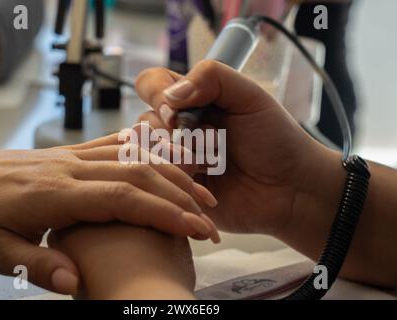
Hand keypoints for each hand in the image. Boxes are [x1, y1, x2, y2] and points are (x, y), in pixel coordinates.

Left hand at [0, 134, 217, 294]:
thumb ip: (36, 265)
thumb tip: (76, 282)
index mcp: (57, 194)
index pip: (125, 199)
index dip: (165, 213)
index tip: (197, 229)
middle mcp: (72, 169)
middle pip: (140, 174)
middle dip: (181, 195)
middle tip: (211, 217)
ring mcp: (73, 156)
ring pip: (134, 156)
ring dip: (171, 172)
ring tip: (200, 190)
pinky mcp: (71, 153)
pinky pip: (116, 144)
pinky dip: (147, 150)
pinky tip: (166, 158)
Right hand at [134, 60, 339, 236]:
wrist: (290, 188)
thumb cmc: (275, 139)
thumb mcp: (250, 96)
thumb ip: (212, 77)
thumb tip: (170, 95)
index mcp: (193, 99)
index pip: (151, 84)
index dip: (156, 95)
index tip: (177, 112)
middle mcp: (179, 127)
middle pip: (144, 122)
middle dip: (176, 134)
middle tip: (212, 142)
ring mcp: (176, 158)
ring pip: (148, 153)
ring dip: (181, 158)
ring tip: (215, 164)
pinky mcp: (178, 188)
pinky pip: (159, 182)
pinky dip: (182, 181)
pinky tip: (208, 187)